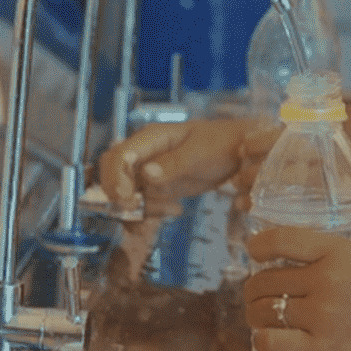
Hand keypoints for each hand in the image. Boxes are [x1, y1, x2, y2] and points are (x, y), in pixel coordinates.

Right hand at [97, 118, 280, 214]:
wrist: (240, 153)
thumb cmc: (221, 144)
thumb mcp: (200, 153)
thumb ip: (174, 164)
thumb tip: (147, 174)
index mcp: (151, 138)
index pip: (118, 156)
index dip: (115, 178)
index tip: (128, 199)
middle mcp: (144, 153)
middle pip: (111, 172)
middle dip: (117, 194)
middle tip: (136, 209)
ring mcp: (149, 171)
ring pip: (124, 192)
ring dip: (138, 207)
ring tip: (169, 209)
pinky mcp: (158, 186)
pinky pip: (142, 202)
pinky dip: (151, 211)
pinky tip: (175, 209)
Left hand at [242, 228, 350, 350]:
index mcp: (342, 252)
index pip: (282, 240)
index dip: (259, 245)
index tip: (253, 251)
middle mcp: (325, 280)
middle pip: (266, 280)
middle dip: (255, 288)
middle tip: (257, 296)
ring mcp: (321, 316)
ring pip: (264, 311)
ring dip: (255, 315)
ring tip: (260, 319)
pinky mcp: (321, 350)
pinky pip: (271, 343)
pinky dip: (264, 341)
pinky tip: (269, 342)